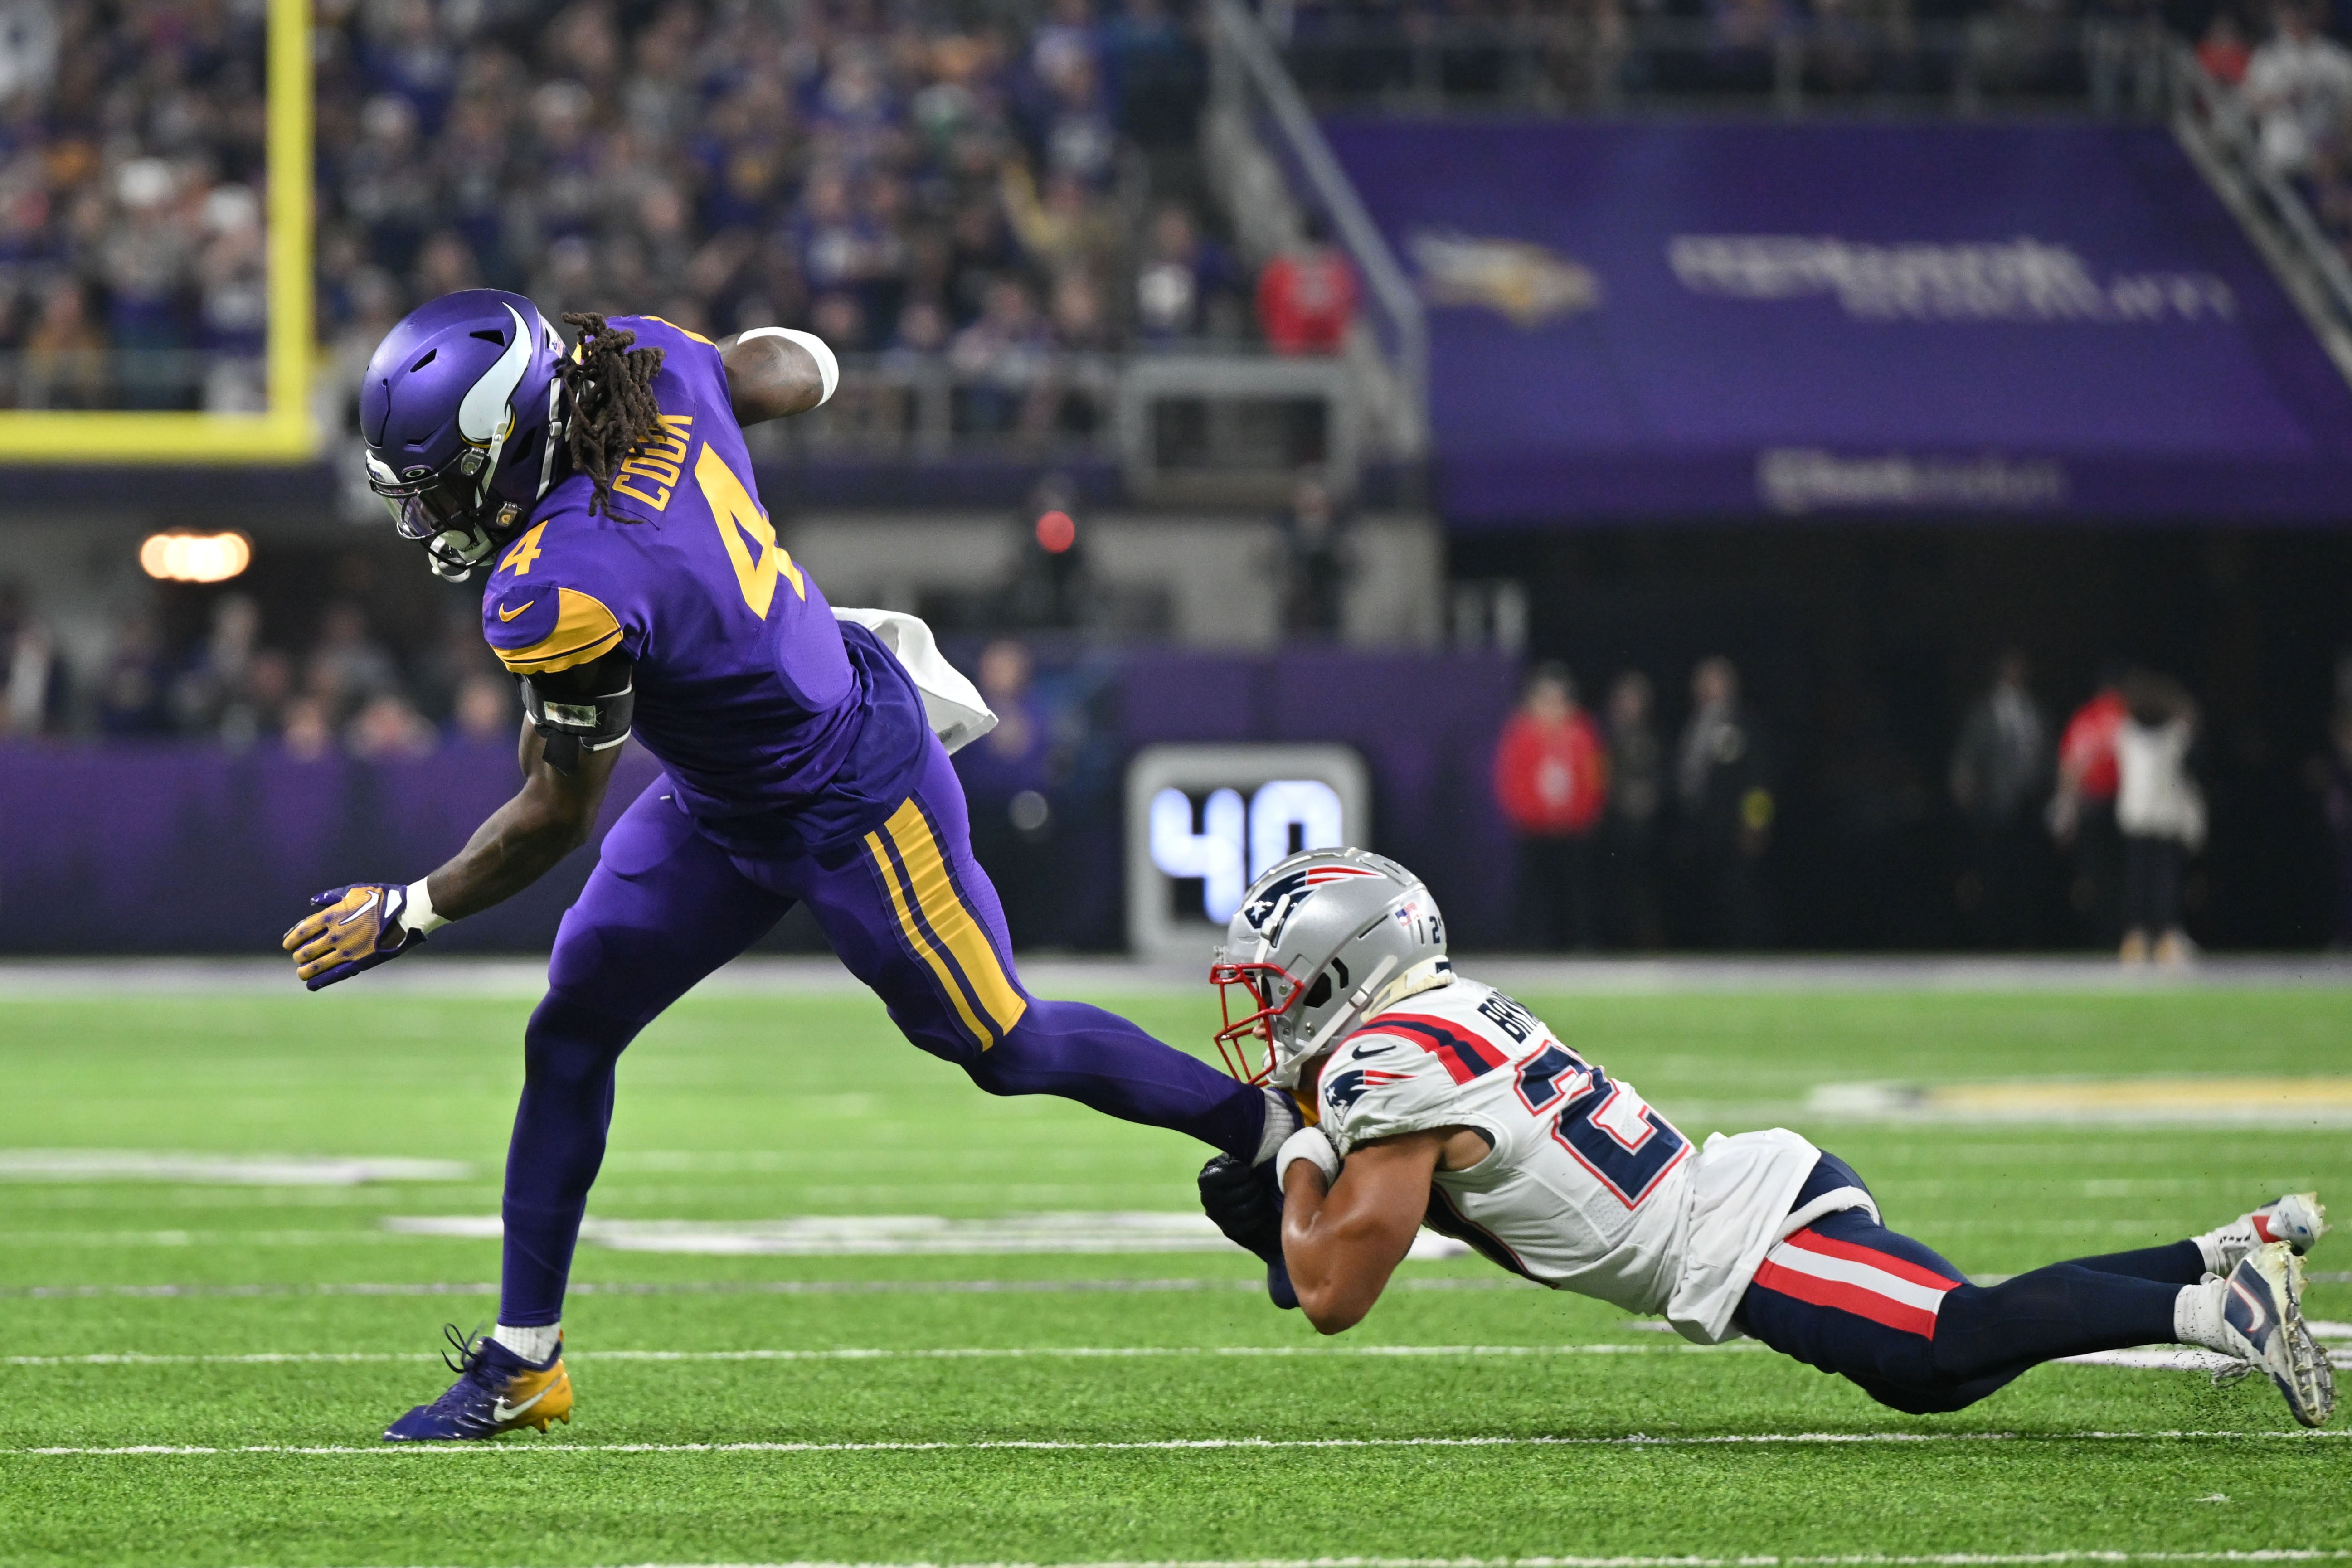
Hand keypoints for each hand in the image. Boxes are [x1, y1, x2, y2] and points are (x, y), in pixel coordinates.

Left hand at [282, 883, 425, 990]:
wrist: (407, 913)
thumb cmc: (382, 898)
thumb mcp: (354, 891)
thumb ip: (330, 897)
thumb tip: (312, 903)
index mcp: (332, 916)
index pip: (302, 931)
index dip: (291, 939)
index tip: (288, 944)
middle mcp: (336, 935)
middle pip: (307, 950)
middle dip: (299, 955)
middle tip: (299, 957)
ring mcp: (347, 951)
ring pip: (317, 965)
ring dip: (305, 970)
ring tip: (301, 972)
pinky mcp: (360, 962)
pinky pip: (335, 975)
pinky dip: (320, 981)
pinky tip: (311, 985)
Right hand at [1197, 1153, 1284, 1259]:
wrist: (1235, 1193)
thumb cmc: (1237, 1171)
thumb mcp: (1233, 1159)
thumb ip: (1238, 1157)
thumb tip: (1251, 1159)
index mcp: (1206, 1179)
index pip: (1231, 1175)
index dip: (1244, 1171)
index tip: (1248, 1169)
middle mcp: (1207, 1199)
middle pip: (1242, 1192)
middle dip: (1255, 1184)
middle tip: (1258, 1180)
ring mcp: (1218, 1216)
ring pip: (1247, 1209)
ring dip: (1259, 1198)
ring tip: (1261, 1190)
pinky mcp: (1229, 1229)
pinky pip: (1249, 1224)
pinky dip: (1260, 1214)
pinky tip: (1263, 1206)